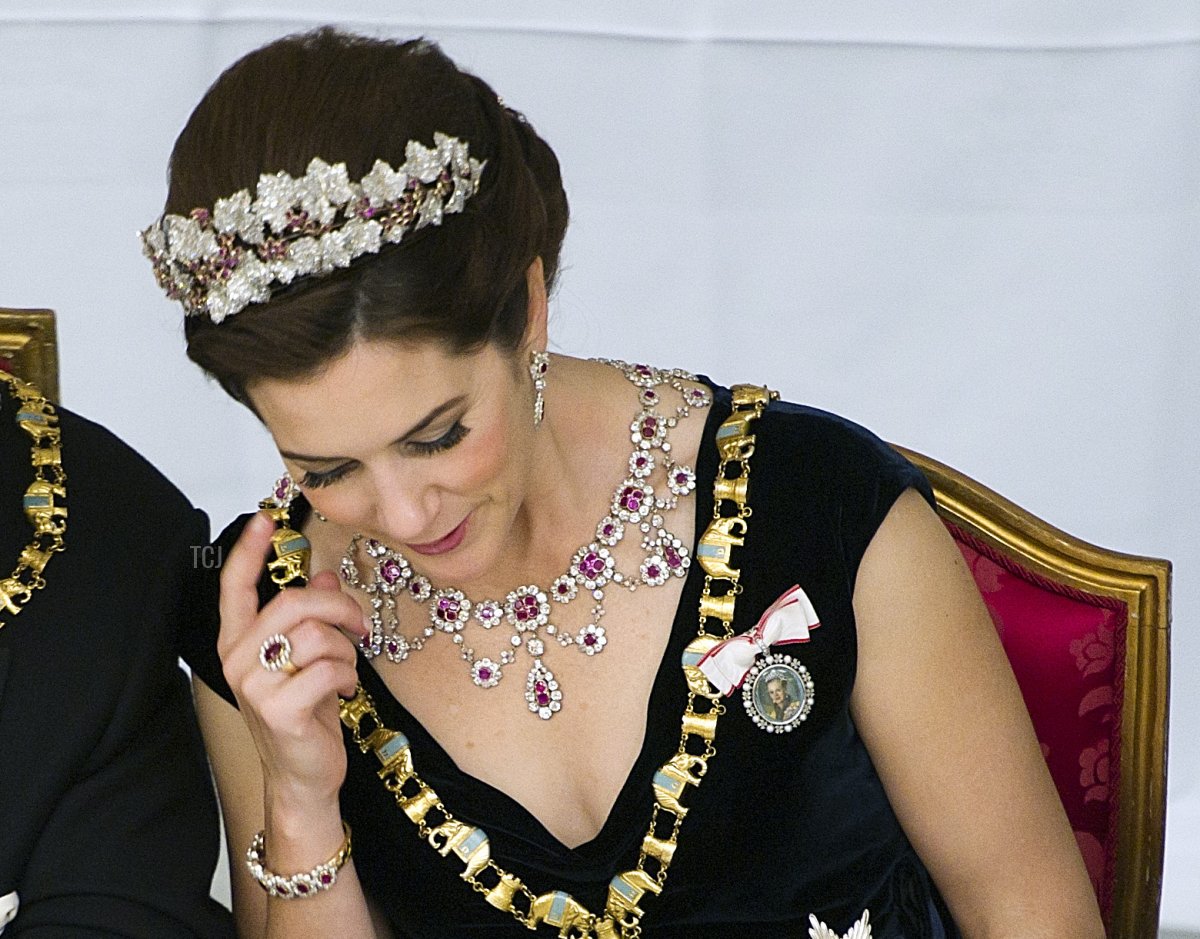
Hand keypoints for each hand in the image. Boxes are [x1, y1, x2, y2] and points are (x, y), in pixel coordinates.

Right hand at [217, 512, 368, 813]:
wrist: (303, 775)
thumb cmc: (304, 713)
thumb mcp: (309, 657)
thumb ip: (311, 617)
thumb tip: (324, 573)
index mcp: (238, 641)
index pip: (234, 586)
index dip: (249, 550)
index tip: (266, 518)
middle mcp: (237, 659)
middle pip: (293, 602)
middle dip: (339, 607)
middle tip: (359, 624)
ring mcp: (253, 686)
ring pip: (317, 635)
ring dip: (346, 650)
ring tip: (344, 670)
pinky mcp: (278, 710)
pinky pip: (329, 668)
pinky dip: (348, 675)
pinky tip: (343, 690)